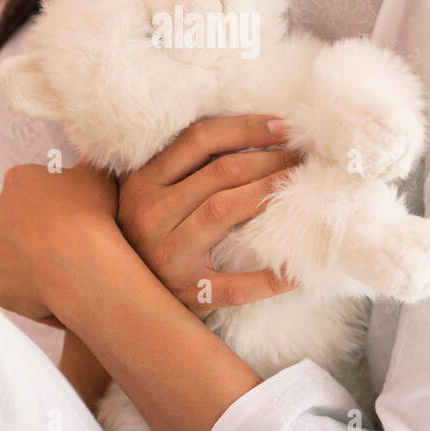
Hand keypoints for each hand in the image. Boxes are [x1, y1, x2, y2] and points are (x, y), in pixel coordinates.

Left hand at [0, 158, 118, 324]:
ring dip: (21, 260)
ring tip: (53, 271)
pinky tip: (46, 291)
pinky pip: (5, 286)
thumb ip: (86, 164)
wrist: (81, 264)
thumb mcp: (96, 177)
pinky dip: (21, 290)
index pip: (27, 187)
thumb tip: (87, 158)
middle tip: (58, 244)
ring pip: (3, 255)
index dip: (47, 202)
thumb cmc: (91, 216)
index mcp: (17, 181)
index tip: (67, 215)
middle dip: (27, 230)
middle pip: (9, 220)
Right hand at [116, 115, 303, 318]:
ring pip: (224, 210)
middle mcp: (149, 214)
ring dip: (269, 193)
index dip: (246, 128)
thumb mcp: (151, 196)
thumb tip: (244, 127)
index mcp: (142, 182)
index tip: (283, 127)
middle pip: (220, 172)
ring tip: (302, 187)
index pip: (199, 139)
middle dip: (269, 159)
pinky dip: (270, 277)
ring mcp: (167, 255)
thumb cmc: (151, 236)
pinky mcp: (187, 293)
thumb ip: (181, 166)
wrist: (126, 303)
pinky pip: (236, 285)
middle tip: (303, 156)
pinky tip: (298, 270)